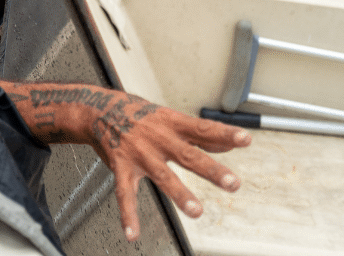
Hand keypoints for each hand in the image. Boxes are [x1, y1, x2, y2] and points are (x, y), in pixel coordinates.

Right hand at [84, 94, 250, 241]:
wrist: (98, 110)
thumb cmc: (138, 114)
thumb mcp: (169, 118)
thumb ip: (197, 134)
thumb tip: (227, 144)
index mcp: (172, 123)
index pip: (203, 129)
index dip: (225, 133)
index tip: (245, 139)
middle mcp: (158, 138)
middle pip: (188, 155)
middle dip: (211, 170)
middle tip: (232, 183)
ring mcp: (140, 154)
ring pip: (163, 176)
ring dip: (180, 194)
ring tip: (196, 211)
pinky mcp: (122, 167)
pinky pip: (125, 194)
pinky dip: (128, 215)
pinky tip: (133, 233)